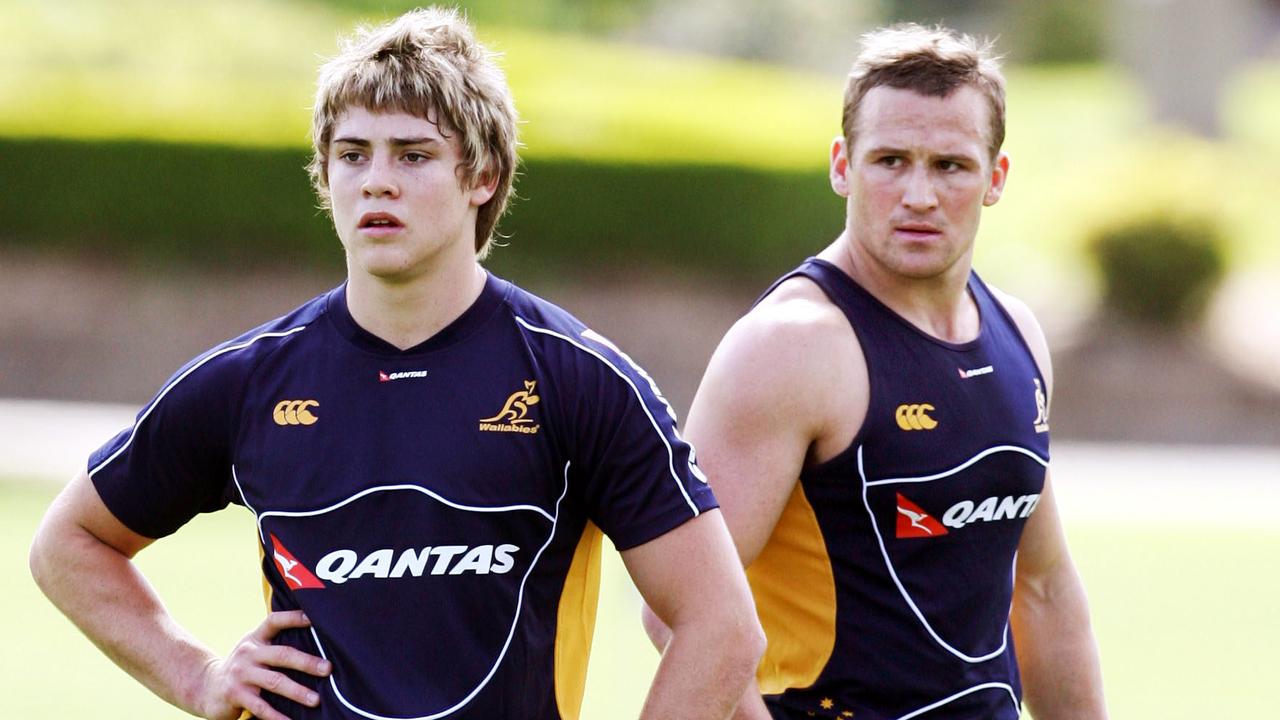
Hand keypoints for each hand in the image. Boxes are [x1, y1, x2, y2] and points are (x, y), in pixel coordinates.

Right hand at [195, 610, 331, 719]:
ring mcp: (241, 674)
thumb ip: (276, 645)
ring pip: (274, 682)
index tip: (314, 619)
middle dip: (307, 662)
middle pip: (282, 655)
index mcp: (255, 638)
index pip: (275, 621)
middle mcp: (248, 653)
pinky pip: (261, 707)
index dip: (294, 618)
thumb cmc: (243, 667)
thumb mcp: (255, 650)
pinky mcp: (235, 695)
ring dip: (297, 691)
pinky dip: (277, 716)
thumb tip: (316, 645)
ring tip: (316, 699)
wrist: (206, 686)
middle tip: (328, 669)